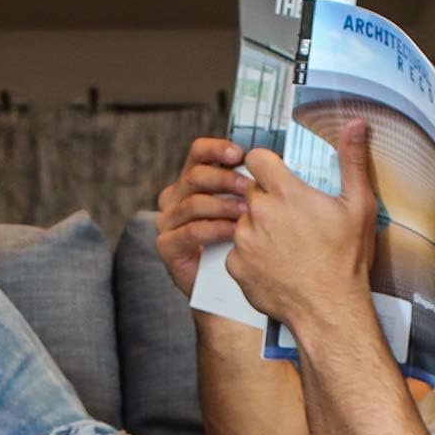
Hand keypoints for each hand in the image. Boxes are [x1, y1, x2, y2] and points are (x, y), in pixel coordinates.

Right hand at [155, 136, 253, 297]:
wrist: (224, 286)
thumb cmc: (238, 243)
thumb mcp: (243, 208)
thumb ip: (246, 186)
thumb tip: (267, 161)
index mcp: (191, 182)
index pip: (197, 153)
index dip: (217, 148)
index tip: (239, 154)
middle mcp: (175, 198)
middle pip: (195, 176)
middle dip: (224, 179)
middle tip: (248, 187)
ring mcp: (167, 222)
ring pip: (192, 203)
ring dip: (222, 205)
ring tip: (245, 213)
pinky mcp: (167, 246)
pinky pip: (190, 231)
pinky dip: (214, 229)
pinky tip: (233, 232)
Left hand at [226, 119, 376, 337]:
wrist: (329, 311)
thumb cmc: (346, 261)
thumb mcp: (359, 207)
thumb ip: (352, 161)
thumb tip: (355, 124)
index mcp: (285, 193)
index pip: (256, 159)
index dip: (266, 165)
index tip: (277, 176)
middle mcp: (258, 214)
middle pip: (249, 192)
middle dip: (265, 200)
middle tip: (290, 219)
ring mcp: (244, 242)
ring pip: (242, 223)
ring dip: (256, 229)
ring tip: (284, 247)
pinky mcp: (236, 267)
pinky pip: (237, 252)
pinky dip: (251, 257)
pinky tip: (274, 266)